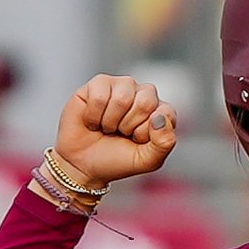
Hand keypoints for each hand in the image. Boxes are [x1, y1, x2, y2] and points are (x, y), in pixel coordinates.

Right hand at [52, 75, 177, 187]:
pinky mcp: (98, 83)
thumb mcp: (147, 161)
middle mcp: (143, 95)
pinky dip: (93, 115)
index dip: (147, 132)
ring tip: (106, 127)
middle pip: (146, 102)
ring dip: (110, 121)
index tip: (136, 140)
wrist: (82, 164)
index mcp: (160, 113)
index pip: (165, 113)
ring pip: (122, 98)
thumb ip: (164, 143)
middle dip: (129, 126)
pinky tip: (93, 120)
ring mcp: (121, 86)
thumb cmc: (115, 160)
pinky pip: (100, 95)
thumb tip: (160, 118)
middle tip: (119, 133)